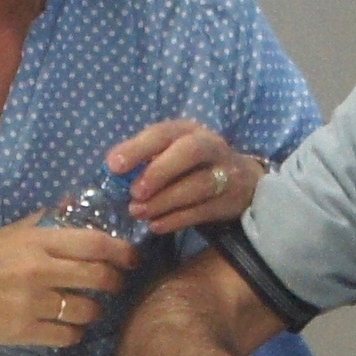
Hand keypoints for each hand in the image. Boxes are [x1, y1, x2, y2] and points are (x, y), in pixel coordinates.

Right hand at [0, 217, 142, 350]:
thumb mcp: (8, 234)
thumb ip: (43, 223)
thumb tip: (75, 205)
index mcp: (36, 242)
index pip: (94, 243)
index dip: (121, 251)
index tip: (132, 257)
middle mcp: (38, 270)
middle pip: (98, 277)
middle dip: (115, 282)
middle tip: (114, 285)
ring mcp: (32, 303)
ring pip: (87, 310)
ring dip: (95, 311)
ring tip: (88, 308)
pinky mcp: (24, 331)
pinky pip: (67, 335)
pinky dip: (75, 333)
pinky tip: (69, 327)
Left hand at [108, 119, 262, 234]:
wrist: (242, 181)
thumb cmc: (191, 165)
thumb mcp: (171, 151)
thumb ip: (145, 157)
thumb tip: (113, 168)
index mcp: (188, 130)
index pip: (163, 133)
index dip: (138, 148)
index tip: (114, 166)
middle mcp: (210, 146)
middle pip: (190, 152)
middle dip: (160, 171)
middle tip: (134, 193)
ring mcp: (225, 173)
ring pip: (198, 185)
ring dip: (165, 201)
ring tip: (139, 212)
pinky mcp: (228, 201)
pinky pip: (203, 211)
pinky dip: (176, 220)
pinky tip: (156, 225)